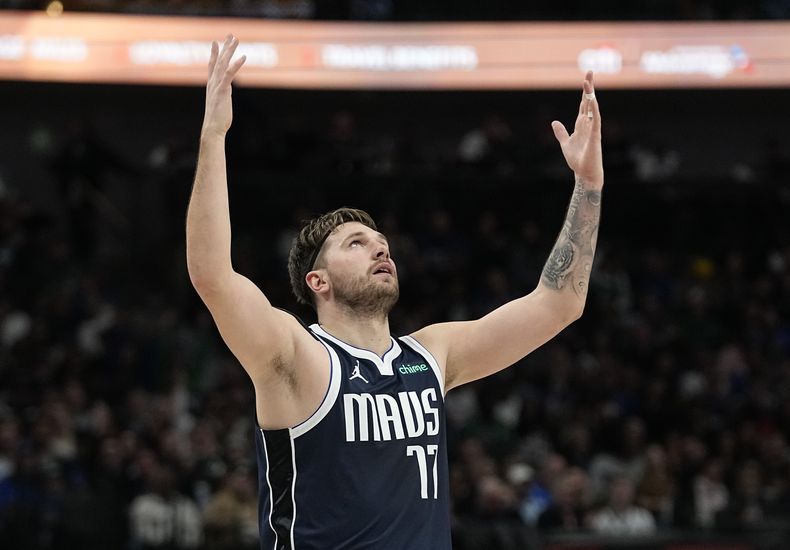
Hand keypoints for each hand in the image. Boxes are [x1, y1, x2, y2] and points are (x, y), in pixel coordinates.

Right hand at [202, 35, 246, 139]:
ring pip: (223, 63)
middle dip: (224, 47)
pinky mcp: (223, 90)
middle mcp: (212, 83)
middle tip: (230, 35)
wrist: (213, 128)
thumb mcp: (219, 105)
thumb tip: (225, 95)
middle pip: (218, 61)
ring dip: (230, 50)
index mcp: (211, 86)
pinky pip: (230, 74)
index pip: (212, 66)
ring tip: (236, 39)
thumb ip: (221, 96)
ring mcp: (217, 86)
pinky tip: (243, 57)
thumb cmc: (217, 120)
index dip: (214, 53)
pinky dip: (236, 64)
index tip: (215, 42)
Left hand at [551, 71, 602, 187]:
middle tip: (589, 72)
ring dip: (590, 95)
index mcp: (582, 125)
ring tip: (587, 81)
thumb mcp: (565, 143)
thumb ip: (561, 132)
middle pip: (589, 102)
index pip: (583, 104)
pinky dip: (594, 110)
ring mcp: (593, 129)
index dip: (584, 92)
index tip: (585, 79)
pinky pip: (596, 120)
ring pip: (592, 108)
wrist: (584, 173)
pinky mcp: (595, 136)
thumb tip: (554, 122)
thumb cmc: (577, 160)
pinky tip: (592, 100)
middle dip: (588, 88)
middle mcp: (589, 124)